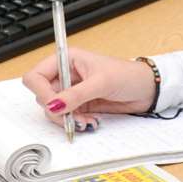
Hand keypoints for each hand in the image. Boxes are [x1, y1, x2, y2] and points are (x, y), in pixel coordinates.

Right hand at [19, 48, 156, 131]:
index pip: (36, 76)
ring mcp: (71, 91)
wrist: (146, 90)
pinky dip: (76, 122)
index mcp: (67, 59)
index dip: (41, 92)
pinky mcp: (79, 105)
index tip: (53, 105)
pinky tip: (91, 121)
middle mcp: (65, 74)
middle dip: (56, 110)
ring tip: (87, 120)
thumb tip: (53, 105)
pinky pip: (67, 117)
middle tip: (72, 116)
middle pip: (42, 96)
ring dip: (68, 119)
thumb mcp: (101, 83)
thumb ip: (75, 95)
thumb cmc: (127, 75)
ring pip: (54, 110)